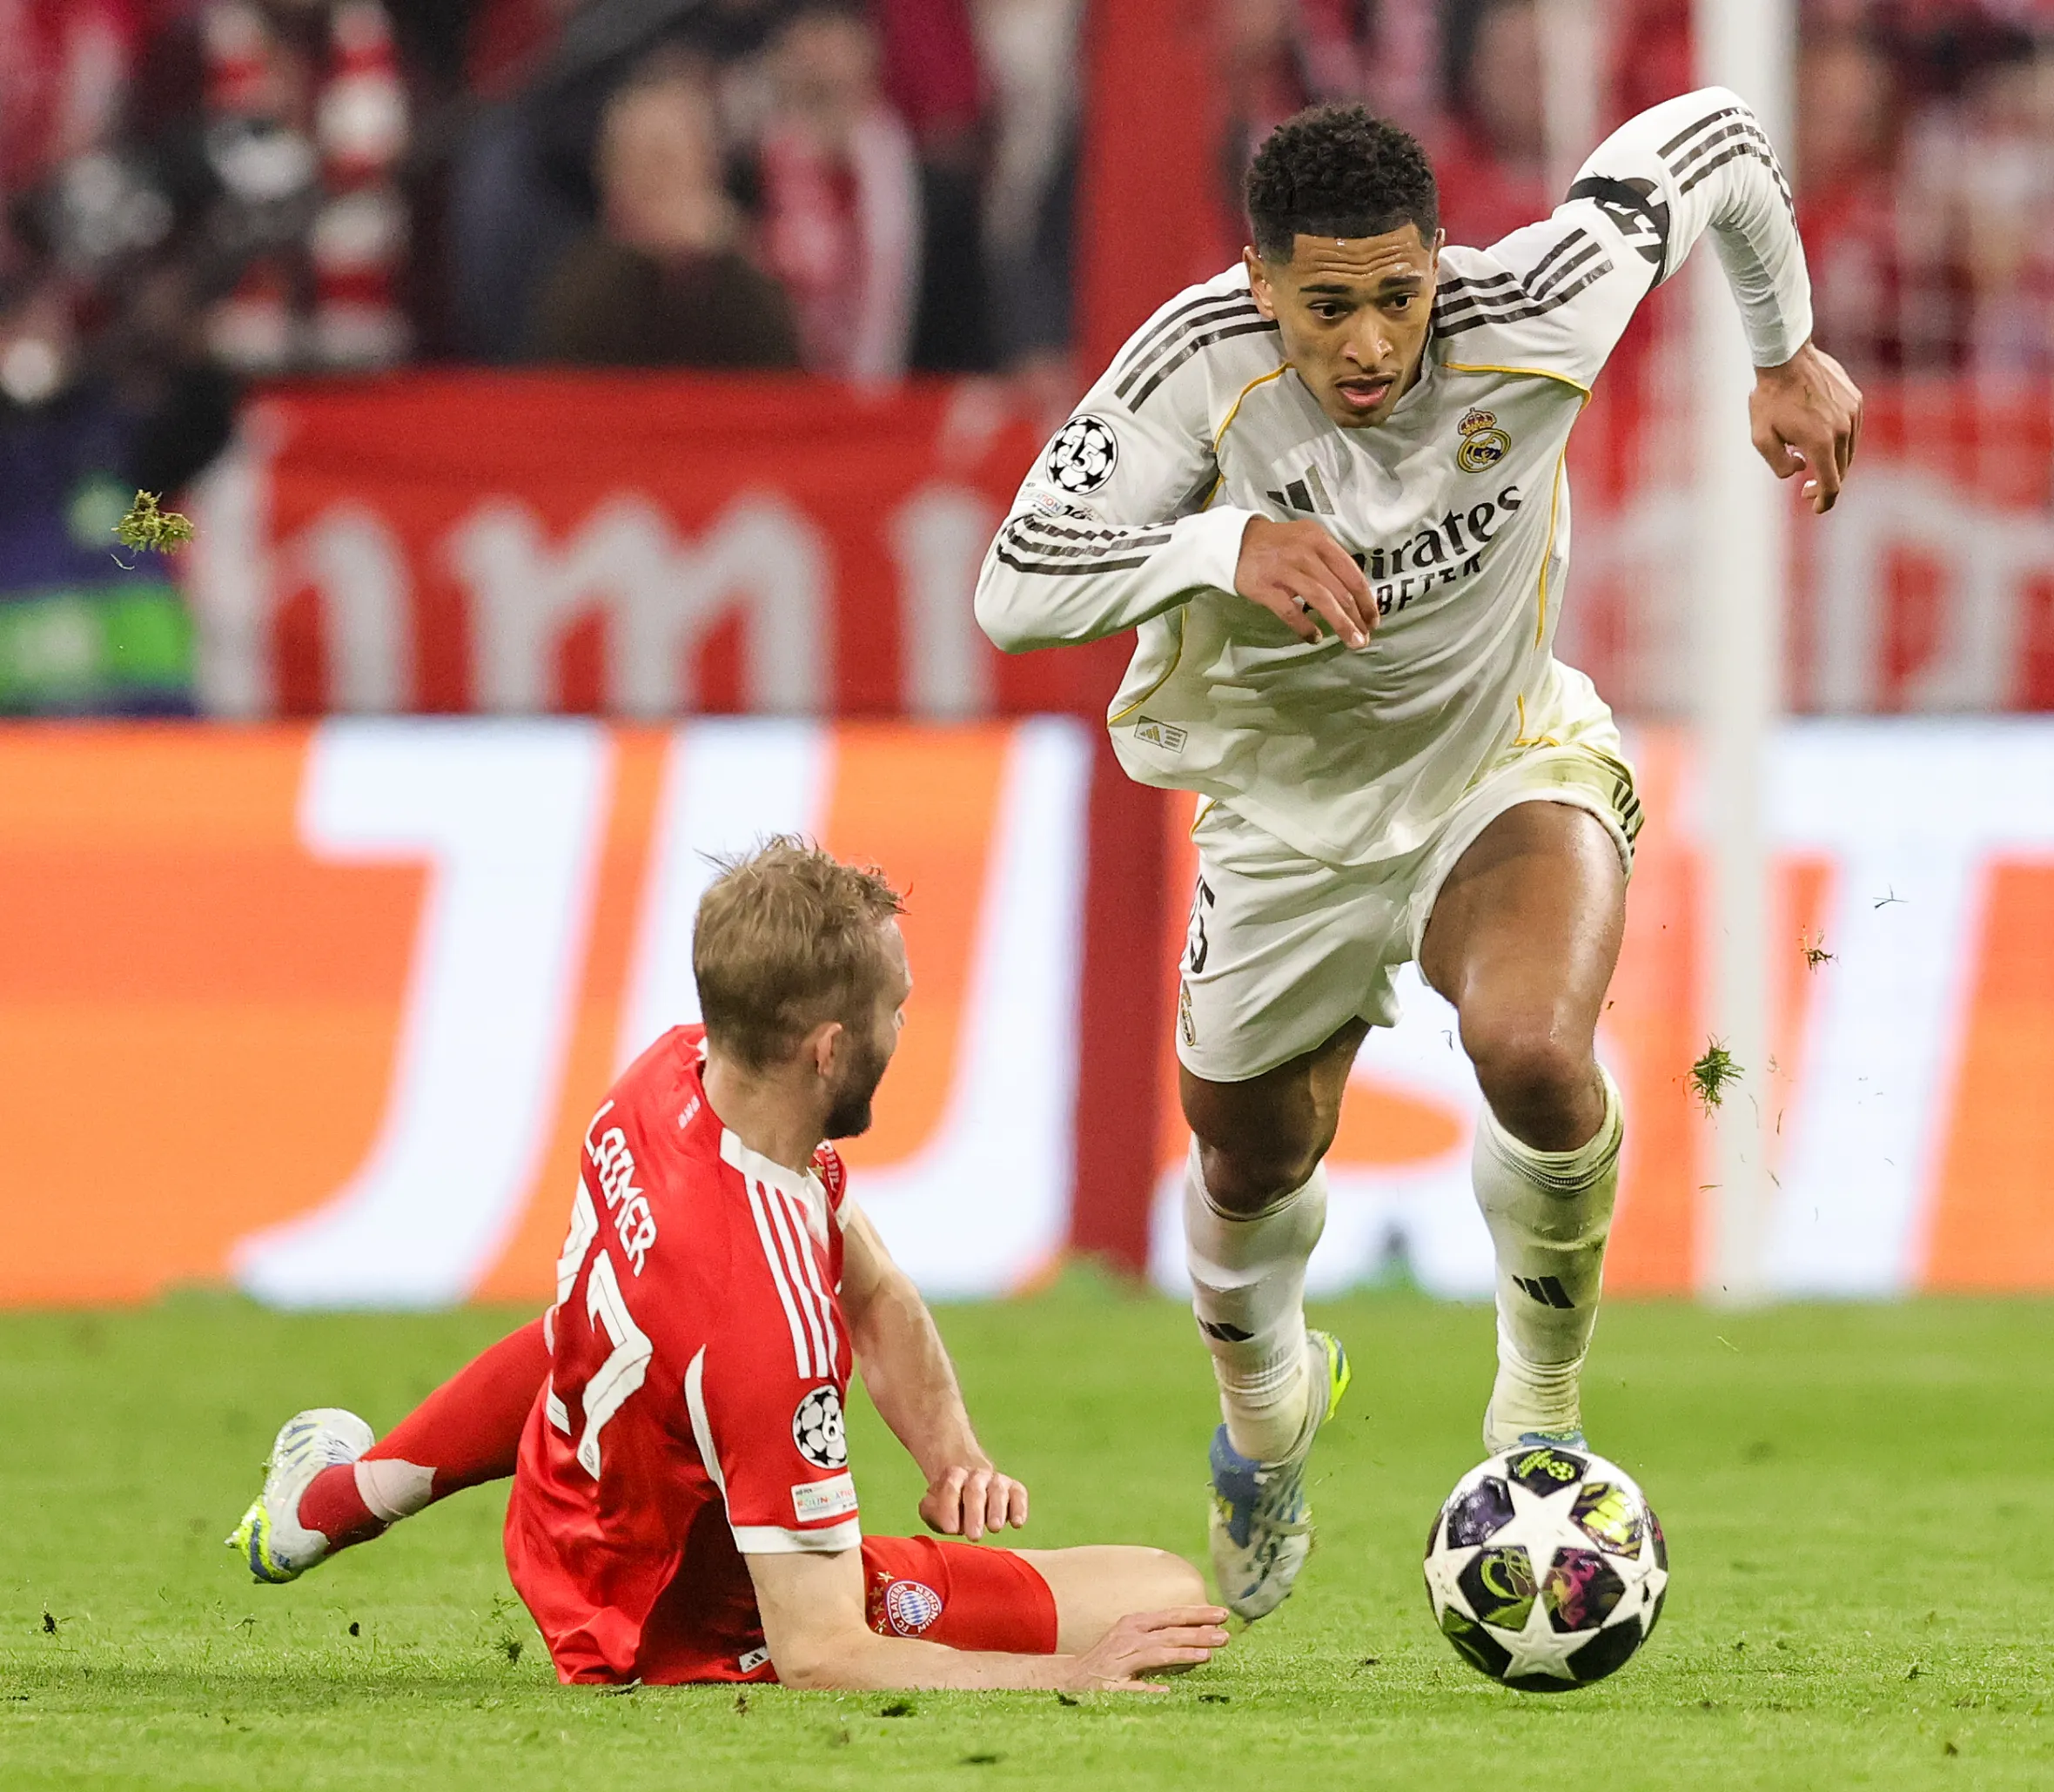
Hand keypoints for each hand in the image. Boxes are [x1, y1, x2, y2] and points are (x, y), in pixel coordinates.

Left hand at [919, 1463, 1027, 1540]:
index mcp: (954, 1475)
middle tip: (974, 1536)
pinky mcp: (1014, 1488)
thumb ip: (933, 1512)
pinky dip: (1020, 1508)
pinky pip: (1019, 1494)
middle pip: (975, 1490)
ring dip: (997, 1509)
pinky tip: (1017, 1523)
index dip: (949, 1509)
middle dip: (975, 1513)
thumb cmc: (950, 1503)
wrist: (969, 1482)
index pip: (951, 1488)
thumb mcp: (934, 1506)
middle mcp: (976, 1475)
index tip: (950, 1530)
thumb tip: (947, 1525)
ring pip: (998, 1490)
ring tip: (994, 1528)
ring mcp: (996, 1480)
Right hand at [1060, 1607, 1233, 1692]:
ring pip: (1157, 1653)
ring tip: (1207, 1655)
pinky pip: (1134, 1686)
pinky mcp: (1112, 1684)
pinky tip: (1168, 1691)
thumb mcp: (1136, 1641)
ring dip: (1183, 1653)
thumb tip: (1201, 1638)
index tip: (1223, 1614)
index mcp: (1136, 1623)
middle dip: (1198, 1633)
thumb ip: (1163, 1639)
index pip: (1172, 1615)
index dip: (1198, 1614)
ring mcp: (1120, 1659)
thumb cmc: (1111, 1659)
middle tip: (1225, 1636)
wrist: (1071, 1677)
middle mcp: (1128, 1636)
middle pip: (1169, 1633)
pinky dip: (1150, 1687)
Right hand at [1234, 517, 1373, 647]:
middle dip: (1357, 617)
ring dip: (1341, 624)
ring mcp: (1285, 570)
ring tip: (1351, 641)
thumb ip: (1329, 561)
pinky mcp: (1265, 588)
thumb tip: (1353, 595)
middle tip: (1364, 637)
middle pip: (1340, 590)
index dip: (1366, 599)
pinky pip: (1291, 612)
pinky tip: (1314, 638)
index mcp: (1320, 541)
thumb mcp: (1307, 541)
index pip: (1352, 573)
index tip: (1373, 619)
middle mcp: (1305, 553)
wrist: (1236, 542)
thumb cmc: (1279, 546)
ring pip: (1321, 601)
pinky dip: (1305, 627)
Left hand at [1750, 340, 1862, 513]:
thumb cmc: (1769, 399)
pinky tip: (1821, 440)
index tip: (1815, 507)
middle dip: (1826, 485)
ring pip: (1850, 451)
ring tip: (1812, 464)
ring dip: (1834, 463)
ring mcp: (1853, 414)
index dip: (1824, 502)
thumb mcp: (1761, 438)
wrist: (1786, 357)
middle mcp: (1843, 430)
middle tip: (1807, 490)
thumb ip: (1780, 464)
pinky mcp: (1856, 401)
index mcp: (1821, 443)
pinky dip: (1840, 443)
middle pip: (1842, 470)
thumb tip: (1802, 470)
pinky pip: (1852, 431)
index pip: (1832, 485)